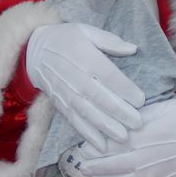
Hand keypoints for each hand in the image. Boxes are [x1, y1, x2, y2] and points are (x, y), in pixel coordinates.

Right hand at [26, 22, 144, 151]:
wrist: (34, 52)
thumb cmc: (66, 39)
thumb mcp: (87, 31)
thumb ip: (110, 41)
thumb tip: (133, 49)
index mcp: (86, 58)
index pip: (109, 76)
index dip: (125, 89)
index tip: (141, 100)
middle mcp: (77, 78)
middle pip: (101, 99)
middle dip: (120, 113)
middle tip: (138, 123)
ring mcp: (68, 94)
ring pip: (89, 114)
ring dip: (106, 127)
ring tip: (123, 138)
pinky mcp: (61, 105)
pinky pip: (76, 122)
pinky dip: (88, 135)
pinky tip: (102, 145)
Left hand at [78, 99, 175, 176]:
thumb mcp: (165, 107)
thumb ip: (140, 118)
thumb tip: (118, 124)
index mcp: (146, 133)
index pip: (112, 143)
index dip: (96, 147)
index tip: (84, 146)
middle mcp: (147, 156)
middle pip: (112, 164)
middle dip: (94, 166)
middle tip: (81, 166)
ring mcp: (156, 173)